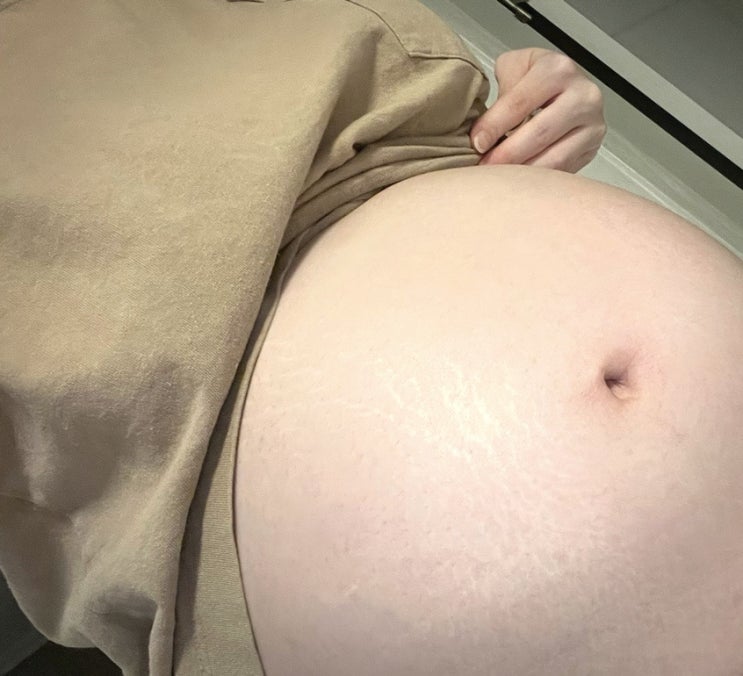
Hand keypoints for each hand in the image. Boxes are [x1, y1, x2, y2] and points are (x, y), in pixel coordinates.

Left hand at [470, 48, 606, 172]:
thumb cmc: (534, 82)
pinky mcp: (592, 148)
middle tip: (484, 166)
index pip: (519, 102)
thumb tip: (483, 130)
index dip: (494, 126)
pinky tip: (519, 181)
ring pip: (553, 157)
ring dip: (521, 172)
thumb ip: (498, 92)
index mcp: (557, 70)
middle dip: (506, 154)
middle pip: (538, 132)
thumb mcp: (513, 69)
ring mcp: (592, 123)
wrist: (564, 89)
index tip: (477, 143)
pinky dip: (537, 180)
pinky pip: (562, 169)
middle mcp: (582, 94)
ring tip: (498, 178)